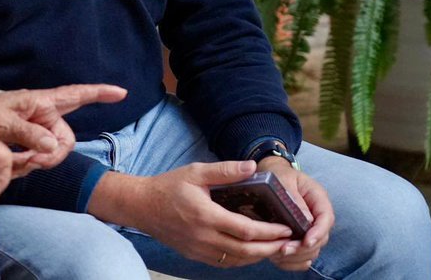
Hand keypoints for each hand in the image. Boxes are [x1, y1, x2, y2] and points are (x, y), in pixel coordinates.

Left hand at [0, 84, 127, 176]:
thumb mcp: (2, 121)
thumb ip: (27, 132)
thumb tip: (52, 145)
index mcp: (42, 102)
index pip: (76, 95)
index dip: (99, 93)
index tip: (121, 92)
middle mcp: (47, 117)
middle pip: (65, 141)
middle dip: (50, 156)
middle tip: (29, 162)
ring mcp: (42, 133)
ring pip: (54, 155)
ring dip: (36, 162)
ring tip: (15, 159)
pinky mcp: (35, 147)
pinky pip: (42, 162)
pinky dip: (29, 166)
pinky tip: (14, 161)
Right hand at [88, 160, 295, 268]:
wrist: (141, 205)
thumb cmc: (169, 186)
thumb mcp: (196, 172)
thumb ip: (225, 171)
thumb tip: (252, 166)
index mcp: (206, 215)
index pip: (246, 230)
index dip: (269, 232)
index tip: (286, 228)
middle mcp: (204, 237)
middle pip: (245, 251)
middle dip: (271, 249)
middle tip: (289, 243)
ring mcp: (199, 250)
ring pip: (236, 261)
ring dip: (258, 257)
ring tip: (276, 248)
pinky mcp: (195, 256)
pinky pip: (224, 263)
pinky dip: (242, 260)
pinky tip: (251, 252)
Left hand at [258, 157, 333, 271]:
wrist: (274, 176)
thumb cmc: (279, 176)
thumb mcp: (284, 180)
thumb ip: (294, 197)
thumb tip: (305, 218)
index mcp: (319, 199)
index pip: (326, 219)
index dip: (318, 232)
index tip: (306, 241)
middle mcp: (318, 216)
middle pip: (320, 239)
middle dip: (303, 248)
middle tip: (284, 250)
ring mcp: (310, 229)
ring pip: (312, 251)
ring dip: (297, 256)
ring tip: (277, 254)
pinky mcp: (301, 238)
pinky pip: (301, 256)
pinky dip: (292, 262)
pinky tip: (278, 259)